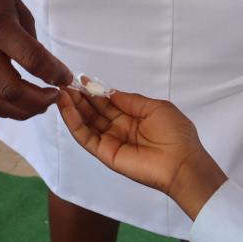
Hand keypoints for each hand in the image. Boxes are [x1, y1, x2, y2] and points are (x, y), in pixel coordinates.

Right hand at [0, 0, 72, 118]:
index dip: (54, 73)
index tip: (67, 79)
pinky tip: (20, 106)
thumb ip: (31, 40)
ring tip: (41, 105)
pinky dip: (4, 109)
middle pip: (12, 89)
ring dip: (22, 110)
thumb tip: (47, 69)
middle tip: (56, 96)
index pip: (32, 60)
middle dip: (39, 99)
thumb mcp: (17, 8)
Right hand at [56, 87, 226, 218]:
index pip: (108, 103)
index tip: (80, 78)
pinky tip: (65, 107)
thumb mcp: (155, 107)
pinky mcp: (104, 153)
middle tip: (64, 83)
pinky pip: (85, 137)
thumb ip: (130, 100)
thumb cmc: (175, 134)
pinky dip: (73, 122)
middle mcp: (119, 129)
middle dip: (80, 97)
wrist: (182, 163)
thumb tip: (110, 92)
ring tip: (61, 91)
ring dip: (72, 107)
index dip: (94, 91)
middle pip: (94, 112)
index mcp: (133, 117)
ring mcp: (111, 141)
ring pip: (86, 123)